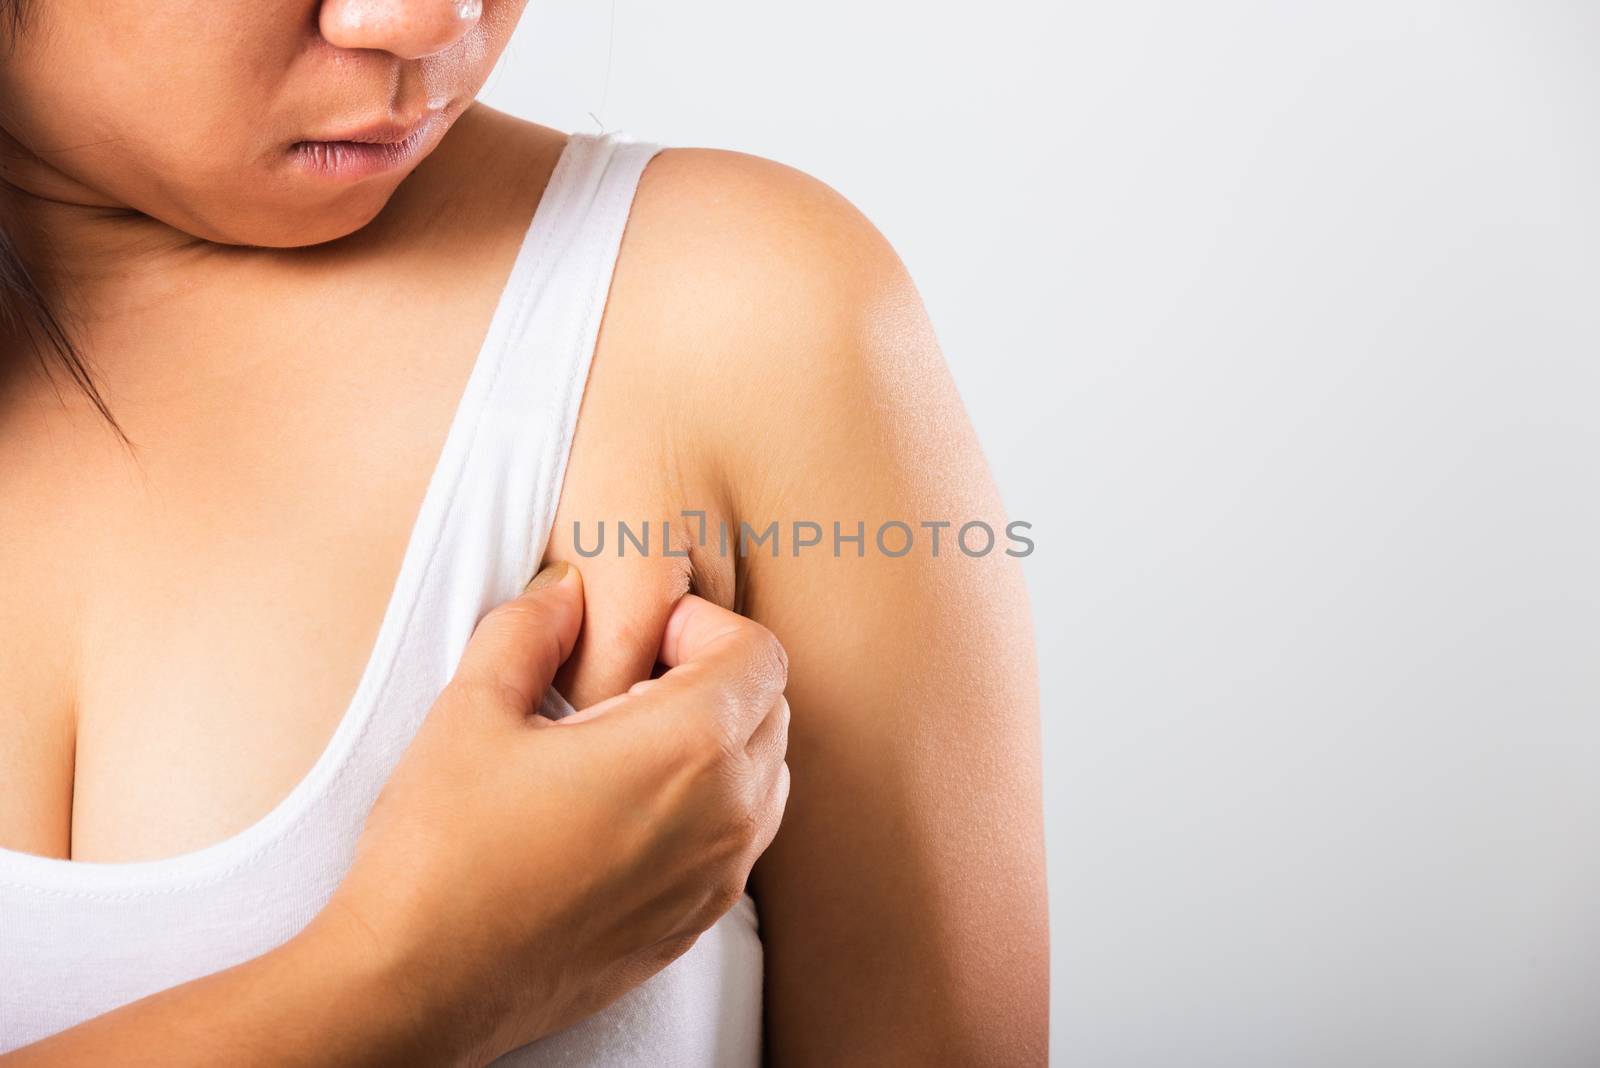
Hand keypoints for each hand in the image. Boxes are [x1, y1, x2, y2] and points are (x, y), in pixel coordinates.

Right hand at [311, 562, 790, 1067]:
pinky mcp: (695, 925)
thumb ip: (528, 628)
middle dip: (714, 678)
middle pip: (769, 710)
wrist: (421, 985)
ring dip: (718, 742)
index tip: (642, 638)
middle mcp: (726, 815)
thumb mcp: (470, 710)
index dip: (706, 627)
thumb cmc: (443, 851)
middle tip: (628, 684)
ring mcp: (717, 879)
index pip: (760, 654)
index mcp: (685, 748)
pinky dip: (709, 805)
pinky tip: (626, 809)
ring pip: (764, 777)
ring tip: (626, 745)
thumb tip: (564, 592)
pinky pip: (739, 841)